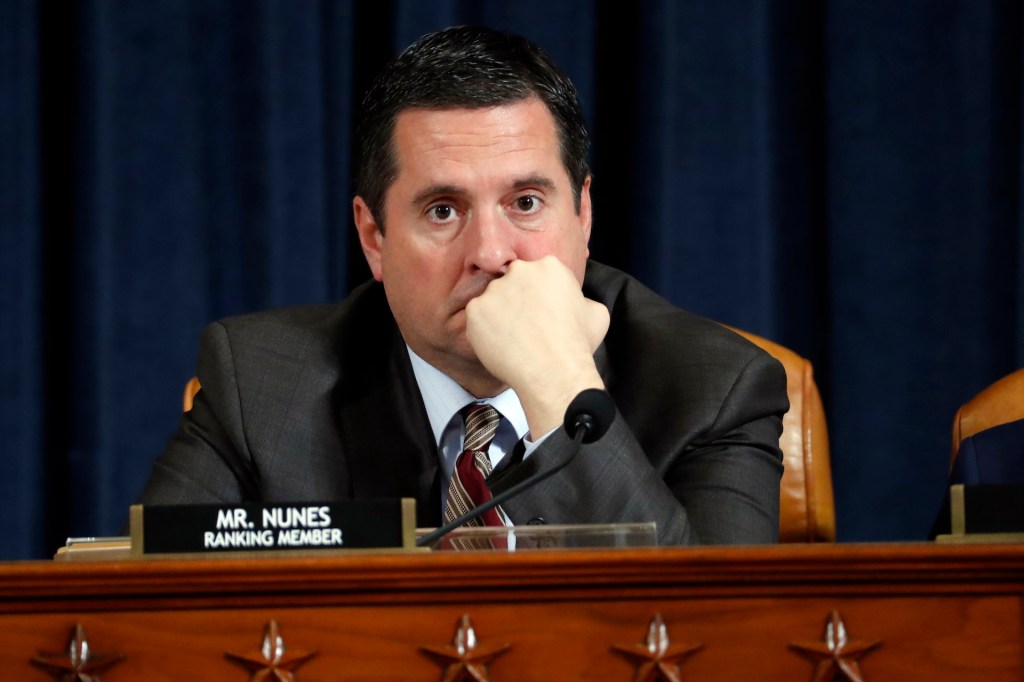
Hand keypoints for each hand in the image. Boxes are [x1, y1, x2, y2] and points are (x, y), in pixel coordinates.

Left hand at [465, 256, 608, 436]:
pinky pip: (477, 318)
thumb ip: (583, 300)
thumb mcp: (596, 313)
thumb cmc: (577, 344)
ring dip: (500, 315)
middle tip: (526, 326)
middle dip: (517, 300)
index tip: (542, 312)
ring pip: (493, 300)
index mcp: (549, 266)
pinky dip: (485, 331)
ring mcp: (494, 290)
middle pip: (513, 282)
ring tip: (514, 339)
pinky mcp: (475, 310)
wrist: (552, 371)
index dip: (540, 294)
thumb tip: (578, 303)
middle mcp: (519, 271)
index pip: (538, 274)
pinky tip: (501, 345)